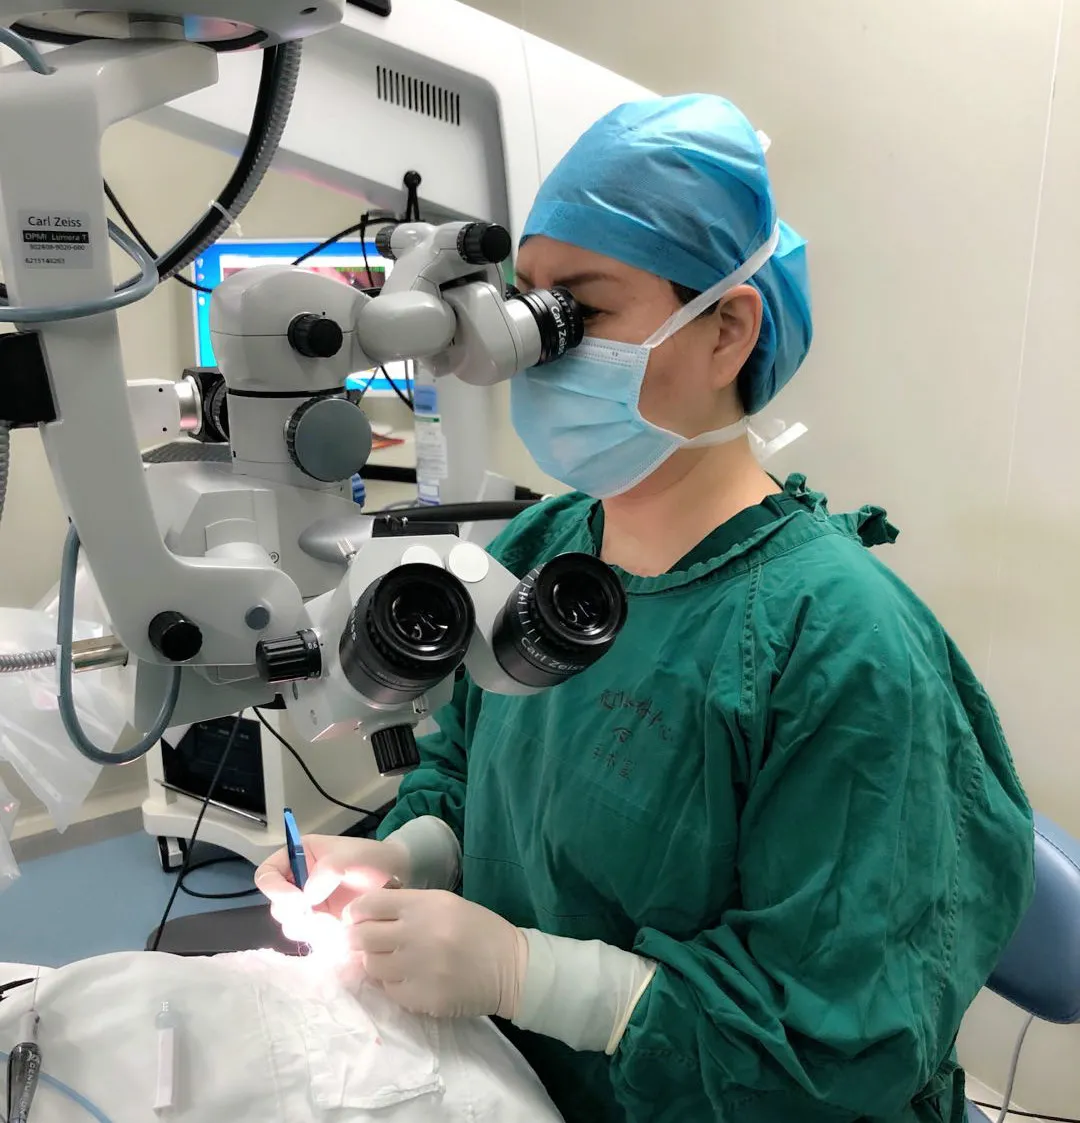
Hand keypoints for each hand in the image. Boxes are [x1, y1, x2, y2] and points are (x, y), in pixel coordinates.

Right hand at [255, 835, 409, 941]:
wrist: (396, 876)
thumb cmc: (371, 858)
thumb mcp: (350, 856)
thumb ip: (327, 871)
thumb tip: (307, 896)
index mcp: (298, 857)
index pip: (267, 875)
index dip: (275, 890)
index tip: (298, 901)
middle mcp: (298, 882)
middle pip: (277, 905)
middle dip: (293, 914)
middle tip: (316, 917)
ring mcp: (309, 905)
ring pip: (290, 925)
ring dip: (306, 929)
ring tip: (331, 924)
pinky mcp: (322, 924)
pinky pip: (309, 937)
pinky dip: (318, 939)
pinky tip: (336, 933)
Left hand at [345, 889, 527, 1018]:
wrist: (511, 967)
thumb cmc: (477, 929)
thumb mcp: (444, 903)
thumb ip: (406, 906)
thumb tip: (364, 914)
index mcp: (424, 905)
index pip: (369, 904)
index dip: (356, 911)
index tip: (355, 917)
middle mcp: (417, 934)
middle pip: (361, 937)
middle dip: (357, 939)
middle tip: (364, 941)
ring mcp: (418, 969)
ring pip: (372, 967)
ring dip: (377, 962)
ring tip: (394, 960)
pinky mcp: (422, 999)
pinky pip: (390, 991)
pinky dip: (394, 985)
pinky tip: (411, 978)